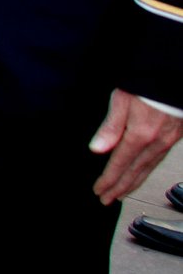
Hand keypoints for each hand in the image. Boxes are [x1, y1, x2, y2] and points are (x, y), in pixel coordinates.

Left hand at [90, 89, 182, 203]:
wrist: (173, 74)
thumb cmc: (146, 84)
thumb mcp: (121, 100)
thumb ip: (110, 127)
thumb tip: (97, 149)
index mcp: (140, 135)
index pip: (119, 164)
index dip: (108, 180)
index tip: (98, 191)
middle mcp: (156, 142)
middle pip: (135, 172)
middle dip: (119, 188)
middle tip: (107, 200)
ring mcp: (168, 141)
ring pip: (148, 168)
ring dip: (134, 183)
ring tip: (122, 193)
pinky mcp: (175, 137)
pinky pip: (159, 160)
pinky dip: (147, 171)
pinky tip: (141, 174)